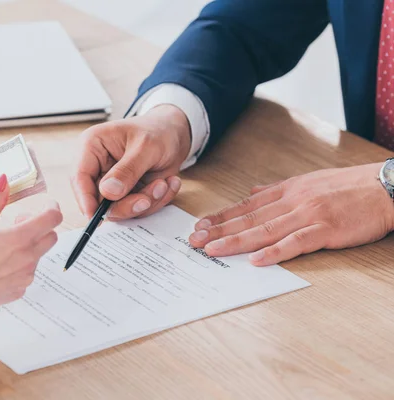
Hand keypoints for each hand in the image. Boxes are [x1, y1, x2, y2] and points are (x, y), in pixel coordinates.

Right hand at [0, 174, 62, 352]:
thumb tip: (4, 182)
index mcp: (20, 238)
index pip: (53, 218)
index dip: (53, 208)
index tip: (47, 205)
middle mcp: (28, 258)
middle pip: (51, 236)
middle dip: (40, 226)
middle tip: (17, 224)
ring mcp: (25, 277)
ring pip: (39, 255)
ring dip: (28, 246)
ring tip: (1, 246)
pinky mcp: (19, 290)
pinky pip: (27, 272)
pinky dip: (19, 264)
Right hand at [71, 105, 189, 219]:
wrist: (177, 134)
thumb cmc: (158, 131)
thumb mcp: (146, 147)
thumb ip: (127, 170)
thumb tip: (108, 192)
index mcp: (93, 146)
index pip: (80, 177)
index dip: (85, 199)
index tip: (95, 216)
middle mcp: (98, 167)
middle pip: (99, 200)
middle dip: (126, 204)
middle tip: (147, 200)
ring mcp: (113, 183)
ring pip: (119, 209)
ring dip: (145, 201)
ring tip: (163, 183)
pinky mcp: (127, 194)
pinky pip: (136, 209)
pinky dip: (155, 201)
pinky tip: (167, 183)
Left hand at [188, 163, 393, 265]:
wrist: (386, 186)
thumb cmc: (349, 186)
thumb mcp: (308, 181)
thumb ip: (278, 189)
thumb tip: (253, 190)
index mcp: (287, 190)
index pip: (246, 205)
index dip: (221, 216)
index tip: (199, 225)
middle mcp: (292, 201)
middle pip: (248, 217)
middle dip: (218, 230)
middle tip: (194, 240)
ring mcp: (308, 215)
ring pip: (264, 229)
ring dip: (236, 240)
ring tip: (212, 250)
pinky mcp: (327, 229)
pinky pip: (297, 242)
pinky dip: (275, 251)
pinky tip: (256, 260)